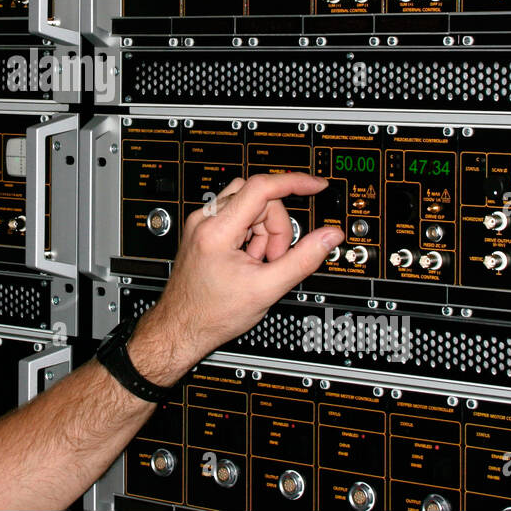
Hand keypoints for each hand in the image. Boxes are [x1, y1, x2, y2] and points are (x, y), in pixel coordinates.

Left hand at [133, 173, 343, 377]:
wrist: (182, 327)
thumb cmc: (212, 313)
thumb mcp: (267, 289)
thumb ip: (303, 259)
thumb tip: (329, 237)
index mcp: (217, 230)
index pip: (261, 187)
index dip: (294, 183)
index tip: (316, 186)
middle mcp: (204, 219)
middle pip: (258, 197)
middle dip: (276, 226)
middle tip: (274, 258)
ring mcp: (202, 224)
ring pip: (249, 206)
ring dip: (263, 233)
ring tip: (257, 264)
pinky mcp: (203, 230)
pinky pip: (238, 218)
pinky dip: (251, 236)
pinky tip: (247, 262)